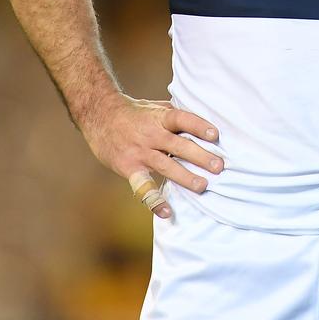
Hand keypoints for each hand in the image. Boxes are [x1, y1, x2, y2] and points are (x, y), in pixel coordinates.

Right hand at [82, 93, 222, 218]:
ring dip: (186, 177)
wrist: (100, 115)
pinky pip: (143, 187)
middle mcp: (151, 134)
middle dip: (200, 156)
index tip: (215, 134)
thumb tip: (206, 119)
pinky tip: (167, 212)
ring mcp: (140, 152)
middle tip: (219, 166)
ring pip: (166, 166)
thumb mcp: (157, 107)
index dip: (198, 125)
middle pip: (179, 145)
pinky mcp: (129, 168)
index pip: (182, 119)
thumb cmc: (135, 112)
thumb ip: (177, 115)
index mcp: (160, 116)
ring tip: (203, 186)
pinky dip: (154, 201)